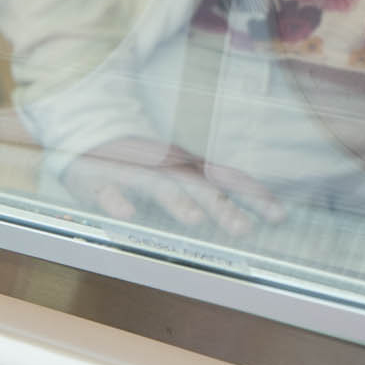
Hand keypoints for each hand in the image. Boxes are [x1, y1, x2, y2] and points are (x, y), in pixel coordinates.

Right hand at [64, 137, 285, 236]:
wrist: (85, 134)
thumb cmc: (137, 159)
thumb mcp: (176, 165)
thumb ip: (205, 184)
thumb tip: (240, 209)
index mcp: (186, 165)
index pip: (227, 179)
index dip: (253, 196)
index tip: (278, 217)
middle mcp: (165, 167)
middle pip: (198, 187)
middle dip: (222, 207)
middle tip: (243, 230)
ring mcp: (132, 172)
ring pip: (157, 187)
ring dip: (176, 203)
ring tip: (194, 221)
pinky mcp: (98, 180)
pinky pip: (108, 192)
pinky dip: (117, 202)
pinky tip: (127, 215)